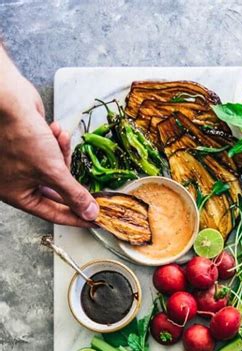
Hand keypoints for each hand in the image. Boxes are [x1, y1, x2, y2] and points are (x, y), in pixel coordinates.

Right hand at [0, 47, 97, 225]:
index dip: (74, 217)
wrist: (8, 99)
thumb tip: (89, 213)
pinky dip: (58, 143)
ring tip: (62, 141)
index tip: (93, 220)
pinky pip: (52, 152)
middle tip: (93, 190)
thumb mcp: (52, 171)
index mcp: (17, 194)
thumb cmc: (20, 135)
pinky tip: (55, 131)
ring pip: (56, 170)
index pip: (52, 213)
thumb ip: (73, 194)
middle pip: (56, 192)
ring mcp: (25, 163)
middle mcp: (19, 181)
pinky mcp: (32, 146)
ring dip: (63, 155)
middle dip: (73, 183)